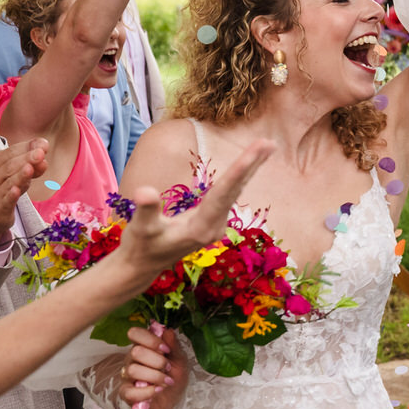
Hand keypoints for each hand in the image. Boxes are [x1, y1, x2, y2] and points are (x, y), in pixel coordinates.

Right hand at [0, 138, 48, 247]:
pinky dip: (10, 196)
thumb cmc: (0, 189)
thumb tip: (44, 155)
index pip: (12, 152)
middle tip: (41, 153)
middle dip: (26, 158)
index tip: (44, 144)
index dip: (28, 147)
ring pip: (9, 182)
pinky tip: (16, 191)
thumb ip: (30, 164)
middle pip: (11, 166)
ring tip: (30, 168)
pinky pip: (5, 202)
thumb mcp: (13, 174)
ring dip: (20, 175)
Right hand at [108, 139, 274, 289]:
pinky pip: (229, 195)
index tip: (254, 153)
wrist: (143, 265)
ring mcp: (215, 226)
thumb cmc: (140, 245)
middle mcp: (213, 227)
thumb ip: (146, 210)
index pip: (222, 194)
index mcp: (200, 228)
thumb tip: (145, 192)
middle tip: (268, 143)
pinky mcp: (212, 223)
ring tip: (266, 147)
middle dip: (251, 165)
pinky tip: (249, 165)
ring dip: (250, 168)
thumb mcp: (141, 228)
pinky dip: (240, 177)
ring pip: (235, 192)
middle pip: (234, 190)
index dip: (238, 172)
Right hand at [113, 327, 188, 408]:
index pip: (135, 333)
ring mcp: (127, 376)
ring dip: (155, 376)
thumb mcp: (180, 360)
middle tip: (168, 368)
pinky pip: (130, 392)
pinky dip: (147, 392)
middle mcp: (131, 359)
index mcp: (143, 346)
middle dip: (157, 361)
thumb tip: (168, 331)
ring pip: (133, 370)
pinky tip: (158, 390)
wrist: (173, 399)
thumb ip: (174, 346)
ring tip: (167, 381)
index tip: (166, 349)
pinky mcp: (126, 393)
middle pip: (135, 352)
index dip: (151, 340)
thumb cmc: (174, 376)